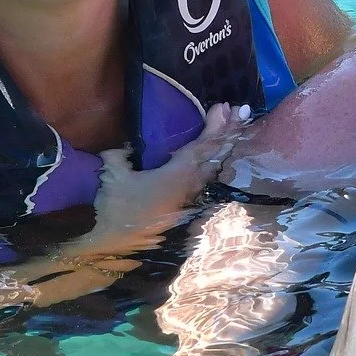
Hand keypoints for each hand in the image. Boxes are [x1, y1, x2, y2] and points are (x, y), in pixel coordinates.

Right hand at [77, 104, 245, 261]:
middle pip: (217, 154)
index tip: (224, 106)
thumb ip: (119, 155)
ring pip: (215, 168)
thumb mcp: (113, 176)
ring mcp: (192, 198)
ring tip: (236, 128)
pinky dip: (216, 164)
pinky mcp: (188, 208)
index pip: (204, 145)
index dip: (216, 126)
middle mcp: (192, 185)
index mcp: (179, 174)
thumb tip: (124, 147)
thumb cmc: (117, 210)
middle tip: (242, 110)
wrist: (118, 248)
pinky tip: (217, 160)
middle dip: (229, 131)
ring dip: (225, 146)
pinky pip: (208, 180)